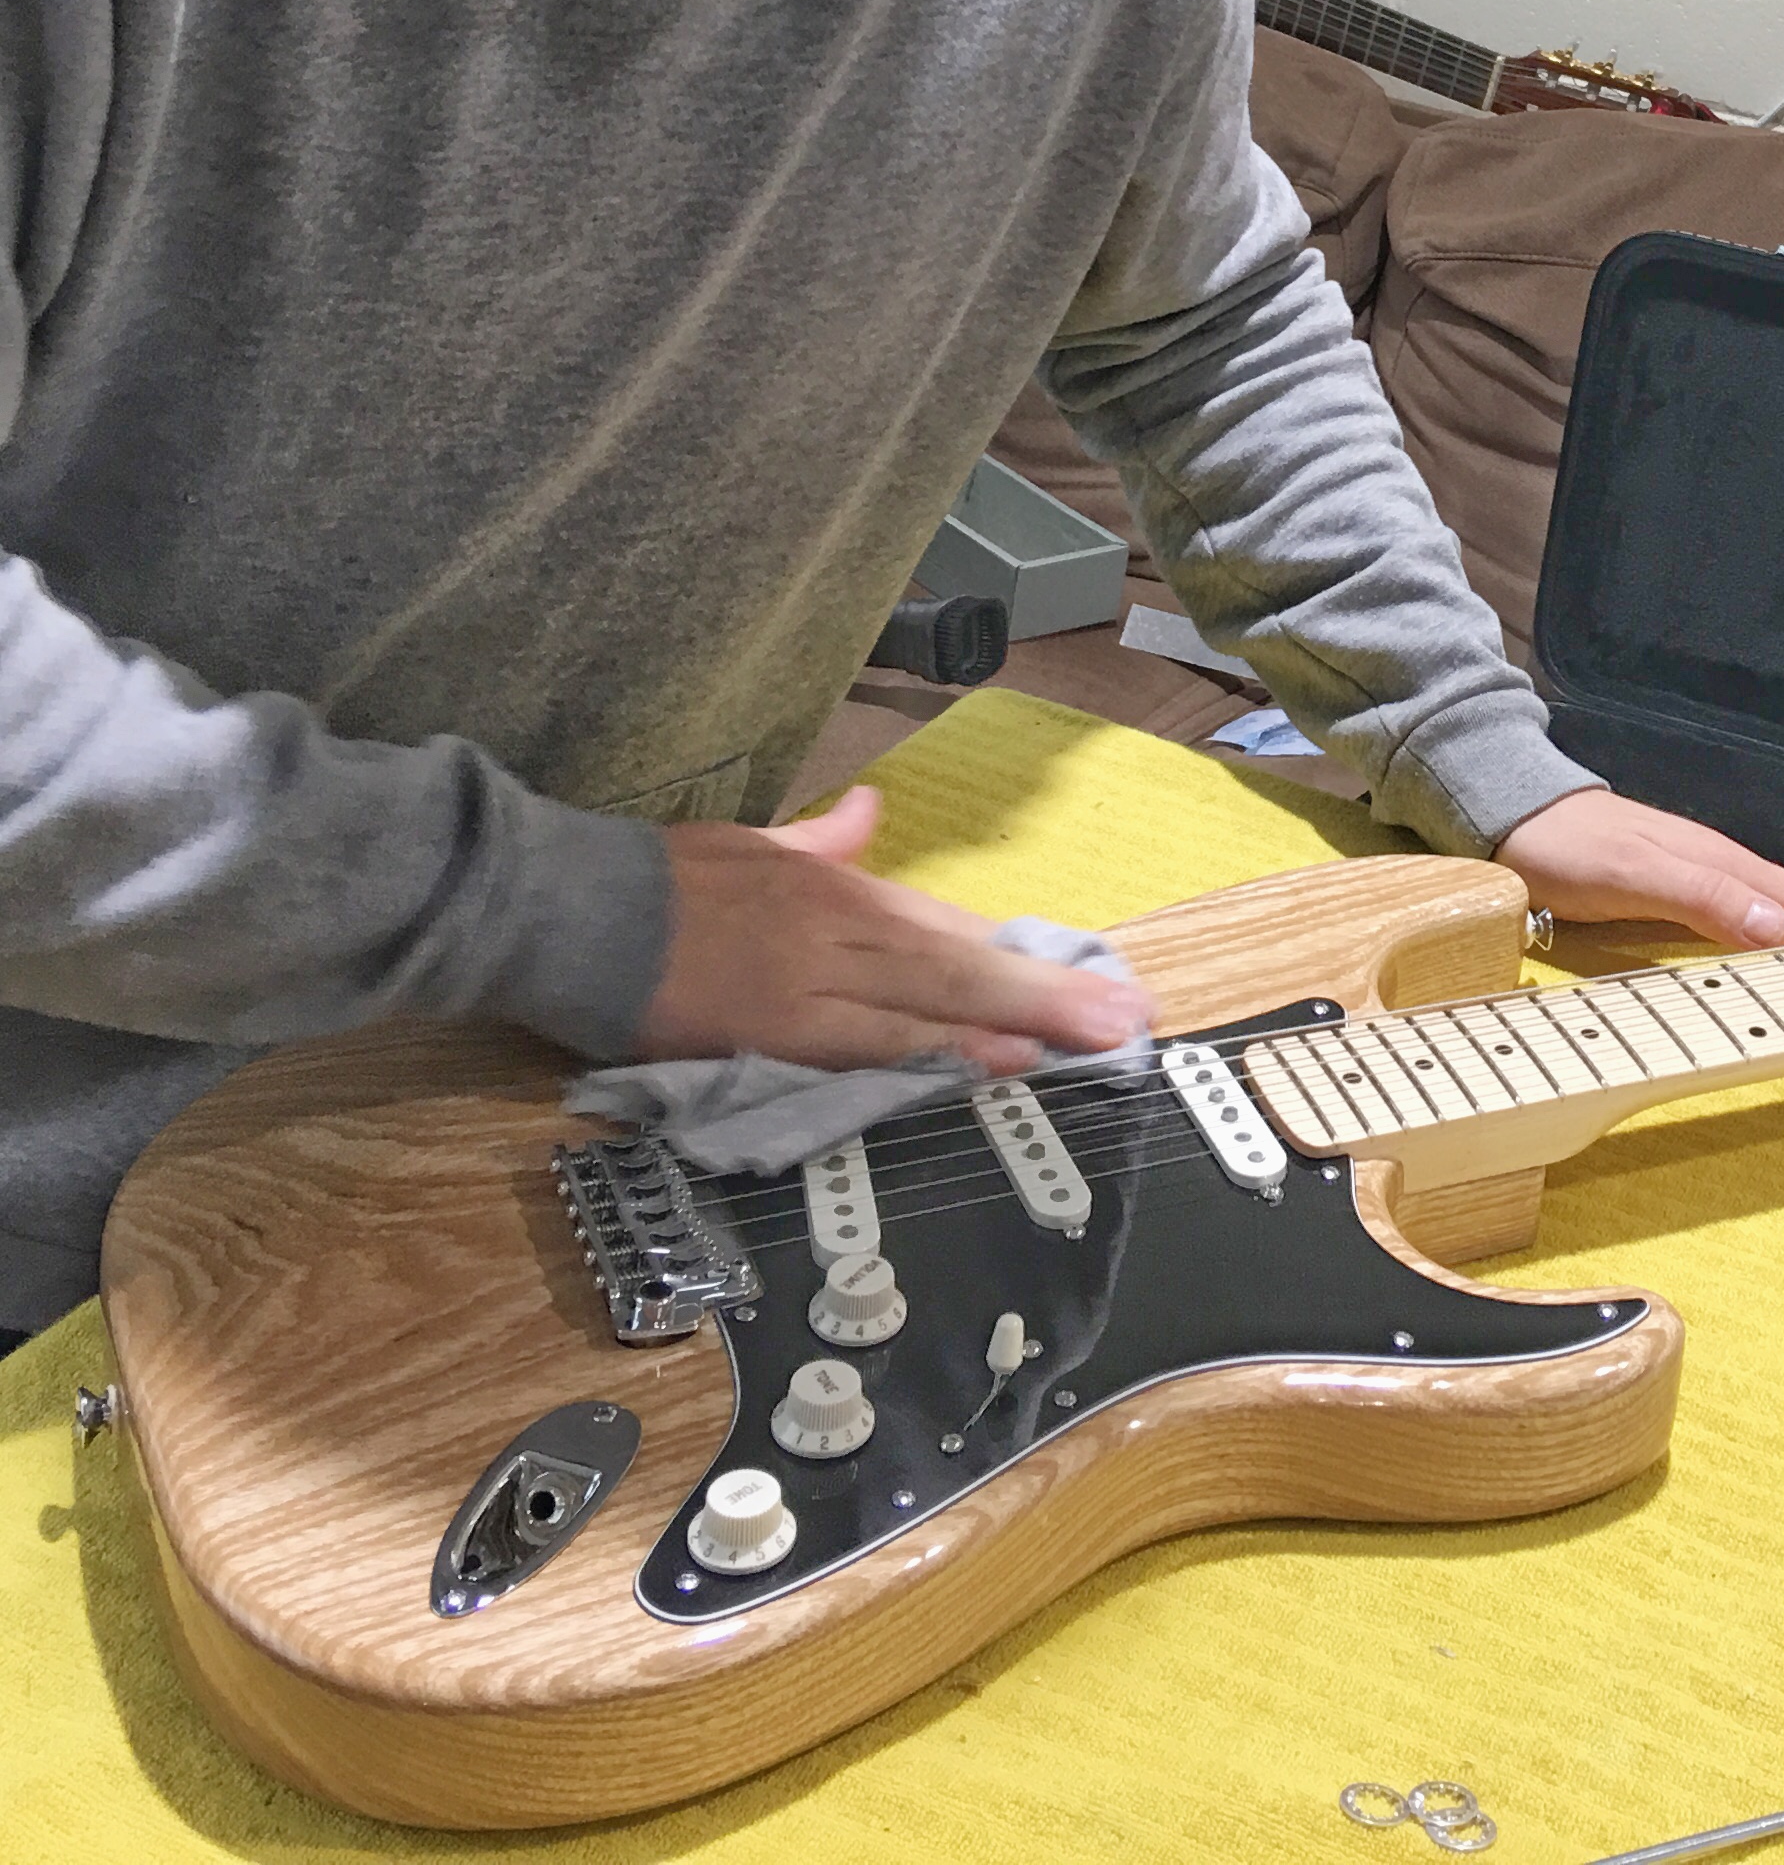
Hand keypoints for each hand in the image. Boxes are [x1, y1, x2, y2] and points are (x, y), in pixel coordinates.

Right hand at [636, 786, 1154, 1073]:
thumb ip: (820, 838)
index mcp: (836, 889)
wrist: (571, 906)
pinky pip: (871, 1046)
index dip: (1022, 957)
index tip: (1091, 977)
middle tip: (1127, 1018)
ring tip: (1088, 1040)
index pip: (949, 927)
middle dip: (1049, 991)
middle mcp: (840, 931)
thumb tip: (868, 810)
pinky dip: (937, 1051)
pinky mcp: (772, 1032)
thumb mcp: (752, 841)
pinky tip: (991, 1061)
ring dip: (1017, 1021)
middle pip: (960, 964)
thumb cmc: (661, 877)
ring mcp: (811, 983)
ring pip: (932, 1002)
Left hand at [1495, 788, 1783, 948]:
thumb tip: (1780, 929)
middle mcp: (1720, 871)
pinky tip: (1752, 983)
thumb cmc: (1569, 848)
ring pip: (1766, 923)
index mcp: (1723, 864)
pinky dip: (1756, 956)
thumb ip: (1702, 897)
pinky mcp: (1667, 897)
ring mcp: (1694, 882)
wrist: (1510, 812)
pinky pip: (1730, 931)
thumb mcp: (1633, 875)